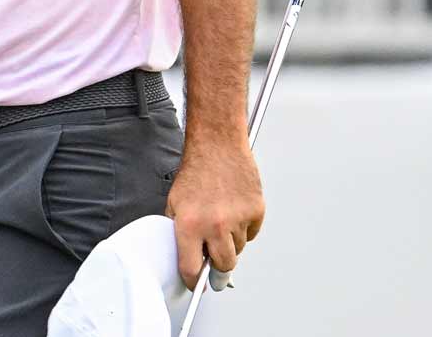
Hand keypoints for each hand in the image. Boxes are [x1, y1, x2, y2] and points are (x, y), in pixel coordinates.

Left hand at [166, 136, 264, 289]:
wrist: (217, 147)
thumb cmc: (195, 173)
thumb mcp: (175, 204)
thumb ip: (179, 233)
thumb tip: (187, 257)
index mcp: (189, 225)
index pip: (191, 268)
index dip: (194, 280)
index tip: (196, 285)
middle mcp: (214, 225)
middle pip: (223, 266)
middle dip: (218, 267)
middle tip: (215, 260)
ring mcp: (237, 219)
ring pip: (238, 250)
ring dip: (230, 242)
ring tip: (221, 218)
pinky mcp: (256, 212)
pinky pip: (251, 234)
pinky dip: (244, 228)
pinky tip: (234, 210)